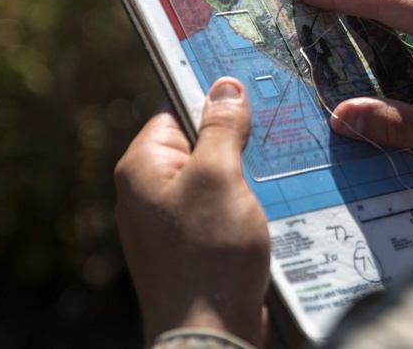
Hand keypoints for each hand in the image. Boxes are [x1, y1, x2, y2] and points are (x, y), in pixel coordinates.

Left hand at [114, 78, 269, 346]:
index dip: (212, 107)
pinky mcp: (192, 252)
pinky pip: (220, 216)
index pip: (175, 114)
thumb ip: (222, 128)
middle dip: (236, 149)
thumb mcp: (220, 176)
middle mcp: (148, 195)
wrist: (212, 333)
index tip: (247, 99)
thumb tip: (224, 87)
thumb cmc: (208, 255)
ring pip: (215, 184)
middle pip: (199, 148)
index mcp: (142, 169)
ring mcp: (169, 227)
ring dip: (245, 184)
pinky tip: (267, 219)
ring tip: (270, 190)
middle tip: (267, 149)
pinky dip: (244, 213)